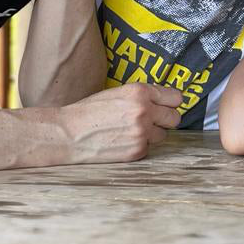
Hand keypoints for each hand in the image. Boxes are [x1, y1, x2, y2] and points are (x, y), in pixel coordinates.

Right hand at [61, 83, 182, 163]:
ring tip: (132, 130)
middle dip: (165, 119)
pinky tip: (123, 141)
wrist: (67, 134)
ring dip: (152, 134)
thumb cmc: (90, 111)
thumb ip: (143, 96)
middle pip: (175, 118)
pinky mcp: (136, 151)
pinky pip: (148, 148)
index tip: (166, 106)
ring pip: (163, 135)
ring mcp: (141, 133)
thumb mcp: (119, 92)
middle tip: (153, 120)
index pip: (176, 98)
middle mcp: (144, 111)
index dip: (170, 102)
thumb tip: (165, 100)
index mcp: (140, 92)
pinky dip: (140, 146)